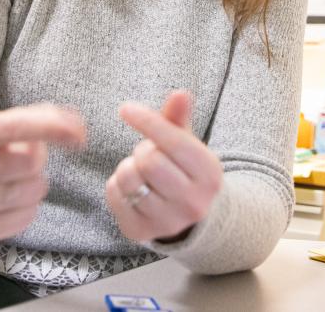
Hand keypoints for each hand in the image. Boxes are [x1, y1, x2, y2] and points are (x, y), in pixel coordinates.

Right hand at [0, 104, 85, 242]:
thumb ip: (36, 117)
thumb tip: (76, 127)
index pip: (14, 126)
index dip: (52, 128)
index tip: (79, 134)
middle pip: (29, 162)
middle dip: (37, 159)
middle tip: (22, 158)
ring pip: (31, 191)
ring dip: (34, 183)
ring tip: (14, 178)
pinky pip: (26, 216)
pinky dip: (28, 206)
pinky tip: (10, 199)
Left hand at [106, 91, 222, 242]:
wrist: (189, 219)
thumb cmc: (183, 170)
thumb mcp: (187, 144)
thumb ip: (179, 118)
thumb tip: (180, 93)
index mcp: (210, 174)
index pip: (173, 141)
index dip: (146, 120)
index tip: (126, 108)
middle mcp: (194, 202)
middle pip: (149, 160)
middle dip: (142, 150)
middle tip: (148, 154)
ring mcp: (168, 222)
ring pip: (129, 178)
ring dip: (128, 167)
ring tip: (142, 172)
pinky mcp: (142, 231)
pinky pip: (114, 195)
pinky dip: (116, 185)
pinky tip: (132, 188)